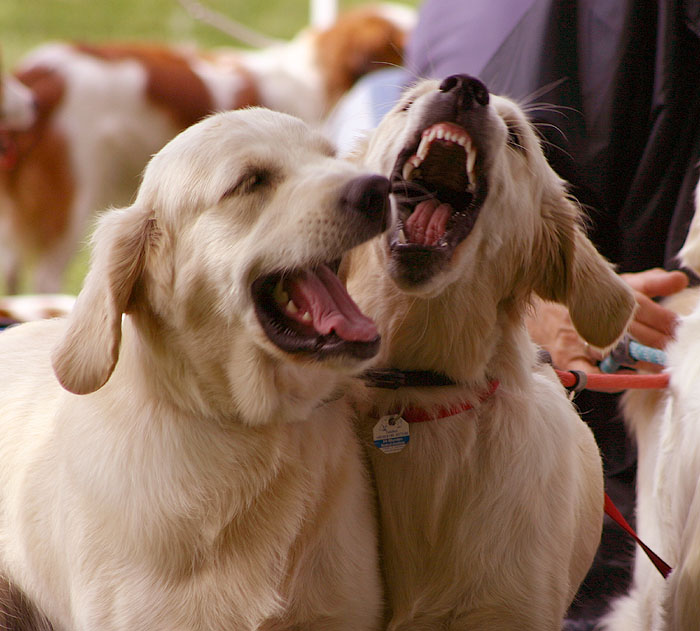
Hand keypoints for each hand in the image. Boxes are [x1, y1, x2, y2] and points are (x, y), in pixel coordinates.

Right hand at [527, 268, 687, 375]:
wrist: (535, 302)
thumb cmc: (581, 295)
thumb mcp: (615, 283)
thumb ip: (649, 282)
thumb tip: (680, 280)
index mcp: (606, 294)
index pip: (644, 309)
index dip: (667, 323)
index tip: (682, 331)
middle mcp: (591, 315)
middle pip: (635, 333)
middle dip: (660, 345)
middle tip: (677, 353)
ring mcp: (579, 338)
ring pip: (617, 352)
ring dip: (642, 361)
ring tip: (660, 366)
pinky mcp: (567, 357)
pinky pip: (591, 374)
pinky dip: (611, 378)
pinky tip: (628, 377)